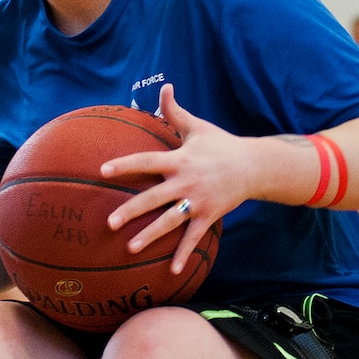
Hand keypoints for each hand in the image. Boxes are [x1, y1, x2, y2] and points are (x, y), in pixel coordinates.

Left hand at [101, 84, 249, 274]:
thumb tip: (164, 86)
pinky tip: (173, 271)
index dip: (125, 165)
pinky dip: (184, 254)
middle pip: (153, 197)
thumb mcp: (197, 127)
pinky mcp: (209, 216)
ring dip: (150, 235)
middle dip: (131, 210)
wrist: (255, 166)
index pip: (146, 161)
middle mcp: (185, 182)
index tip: (103, 171)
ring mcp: (197, 201)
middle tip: (109, 222)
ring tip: (130, 248)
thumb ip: (175, 111)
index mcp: (179, 159)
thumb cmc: (221, 145)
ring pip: (170, 221)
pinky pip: (193, 237)